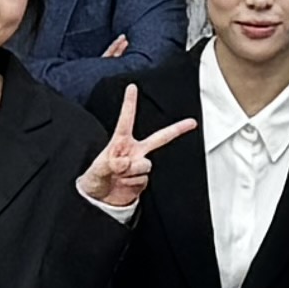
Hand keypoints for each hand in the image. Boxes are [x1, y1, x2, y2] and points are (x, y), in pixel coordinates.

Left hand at [77, 86, 195, 218]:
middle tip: (192, 122)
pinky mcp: (143, 180)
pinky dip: (132, 185)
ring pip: (145, 165)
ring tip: (118, 177)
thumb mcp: (97, 170)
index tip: (132, 87)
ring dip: (130, 174)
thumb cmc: (96, 179)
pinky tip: (124, 185)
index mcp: (120, 143)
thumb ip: (110, 164)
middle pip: (159, 138)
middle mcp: (134, 152)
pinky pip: (143, 181)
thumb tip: (125, 162)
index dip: (129, 103)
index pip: (126, 120)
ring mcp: (140, 166)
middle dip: (177, 130)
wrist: (100, 200)